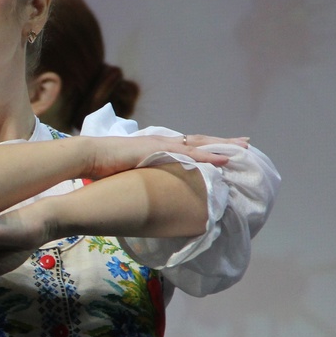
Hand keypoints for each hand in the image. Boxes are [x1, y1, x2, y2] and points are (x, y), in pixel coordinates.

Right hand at [83, 134, 244, 179]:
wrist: (89, 157)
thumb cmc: (103, 168)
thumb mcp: (128, 175)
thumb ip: (141, 180)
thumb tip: (145, 195)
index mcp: (157, 148)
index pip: (187, 146)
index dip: (207, 148)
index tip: (225, 149)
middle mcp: (163, 142)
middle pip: (200, 141)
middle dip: (223, 142)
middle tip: (246, 143)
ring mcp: (162, 145)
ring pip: (200, 144)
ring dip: (223, 146)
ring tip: (243, 148)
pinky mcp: (159, 151)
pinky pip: (190, 154)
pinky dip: (209, 157)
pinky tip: (224, 159)